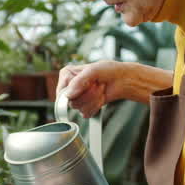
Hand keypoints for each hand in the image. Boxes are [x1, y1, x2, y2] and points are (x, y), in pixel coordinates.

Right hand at [58, 61, 172, 114]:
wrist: (122, 80)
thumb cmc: (108, 70)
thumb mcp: (92, 71)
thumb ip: (78, 82)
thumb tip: (68, 95)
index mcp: (67, 75)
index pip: (61, 91)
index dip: (74, 92)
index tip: (86, 84)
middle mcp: (70, 87)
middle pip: (71, 102)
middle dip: (88, 95)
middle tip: (96, 85)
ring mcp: (78, 98)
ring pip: (79, 108)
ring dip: (94, 100)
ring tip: (100, 90)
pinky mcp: (85, 106)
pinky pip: (86, 113)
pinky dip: (96, 106)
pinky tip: (101, 98)